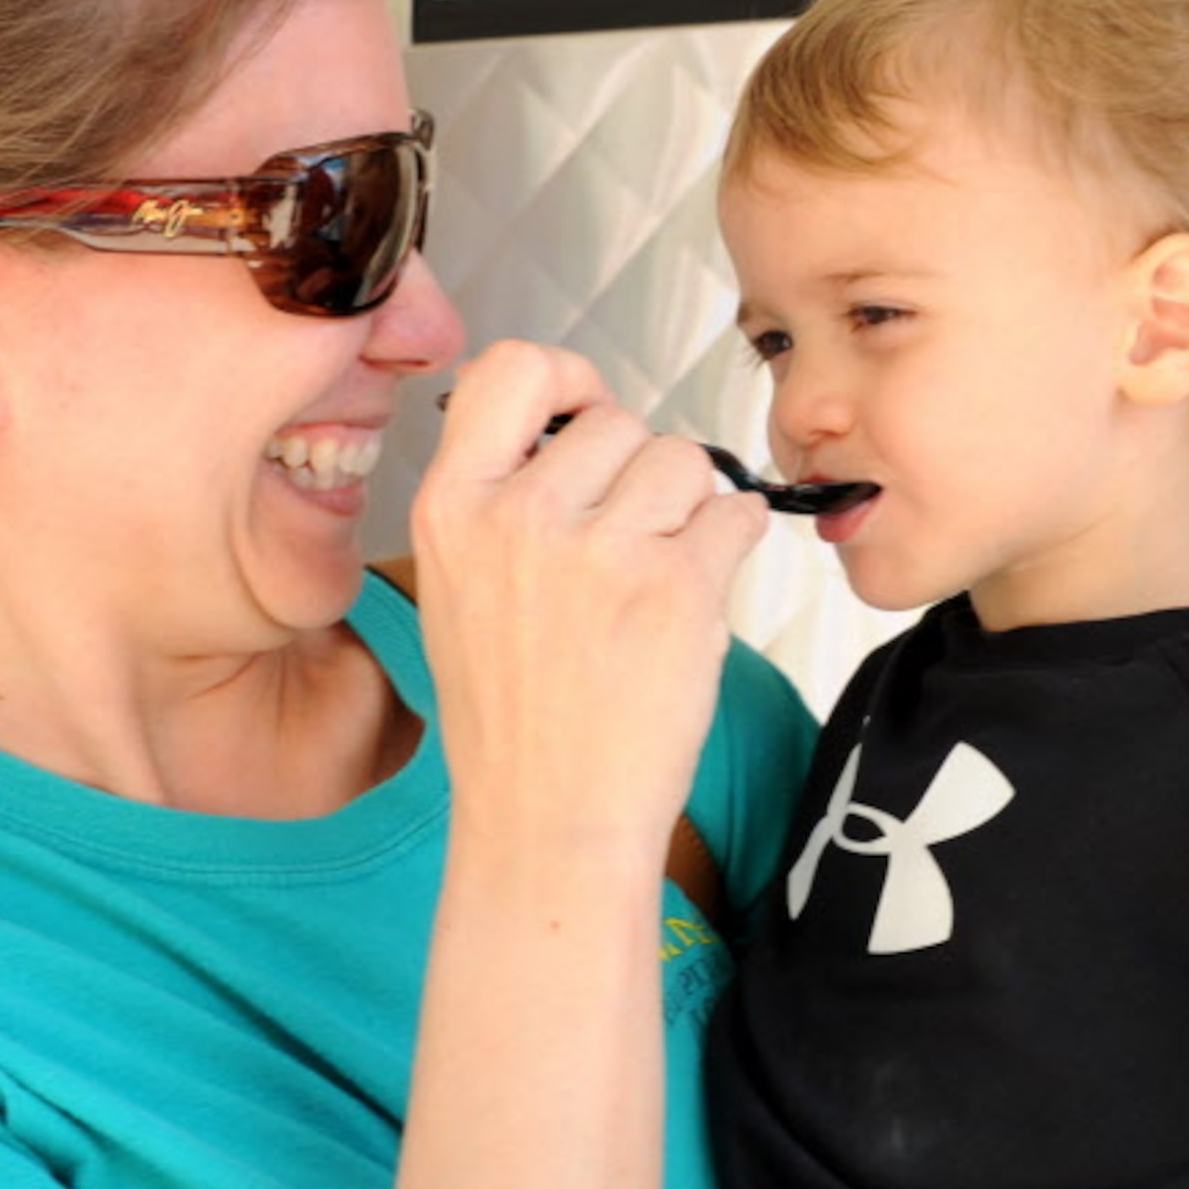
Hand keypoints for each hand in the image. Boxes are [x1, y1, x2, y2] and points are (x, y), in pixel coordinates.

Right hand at [410, 342, 765, 851]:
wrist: (548, 819)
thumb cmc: (515, 716)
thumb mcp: (460, 589)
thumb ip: (503, 496)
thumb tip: (580, 422)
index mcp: (453, 508)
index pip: (510, 369)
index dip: (566, 377)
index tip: (586, 411)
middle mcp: (519, 517)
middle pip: (619, 421)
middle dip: (638, 471)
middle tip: (626, 544)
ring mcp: (601, 551)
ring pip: (685, 461)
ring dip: (690, 508)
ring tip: (659, 576)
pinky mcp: (676, 588)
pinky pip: (735, 515)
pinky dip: (733, 545)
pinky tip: (694, 596)